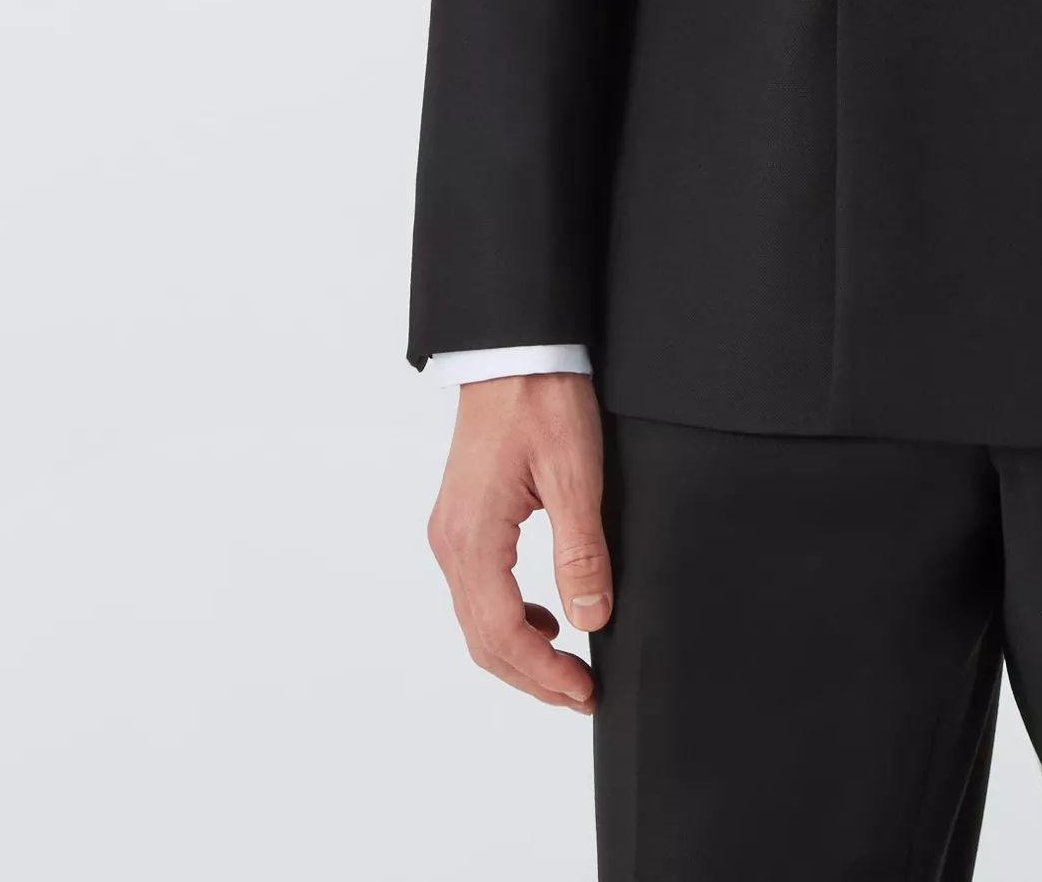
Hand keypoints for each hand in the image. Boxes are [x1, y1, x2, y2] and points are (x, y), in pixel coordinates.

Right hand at [426, 371, 611, 709]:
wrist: (513, 348)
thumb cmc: (541, 399)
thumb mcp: (574, 474)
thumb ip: (581, 552)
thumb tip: (590, 620)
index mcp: (474, 537)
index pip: (503, 634)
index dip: (544, 674)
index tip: (584, 691)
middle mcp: (451, 542)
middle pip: (483, 639)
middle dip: (532, 676)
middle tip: (581, 694)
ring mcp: (451, 532)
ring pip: (477, 620)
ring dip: (519, 653)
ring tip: (567, 667)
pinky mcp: (462, 521)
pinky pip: (478, 591)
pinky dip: (508, 619)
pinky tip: (546, 617)